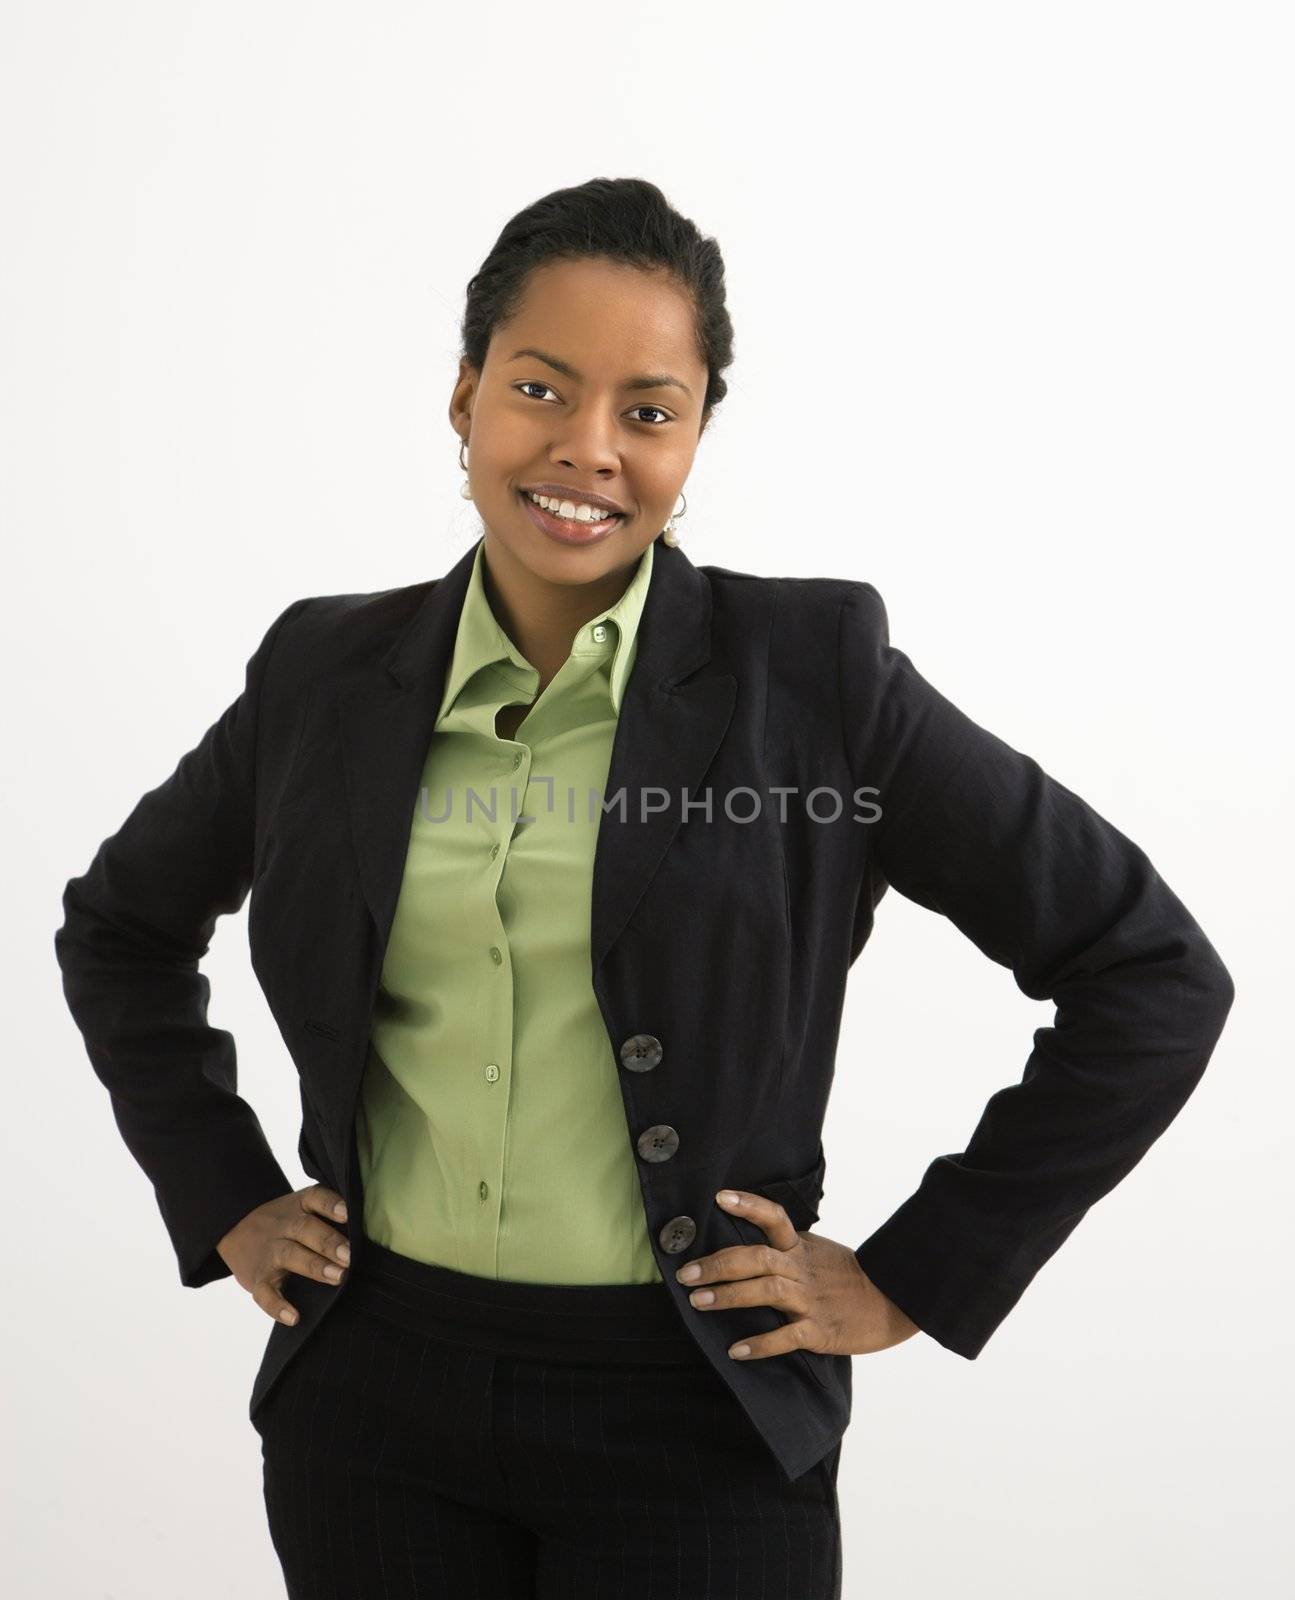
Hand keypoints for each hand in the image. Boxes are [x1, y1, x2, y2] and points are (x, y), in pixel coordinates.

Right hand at [216, 1184, 351, 1325]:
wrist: (233, 1227)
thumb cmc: (284, 1221)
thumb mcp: (300, 1207)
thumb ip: (328, 1215)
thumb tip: (368, 1232)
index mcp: (298, 1206)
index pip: (315, 1198)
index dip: (331, 1205)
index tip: (348, 1213)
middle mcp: (283, 1226)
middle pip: (306, 1230)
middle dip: (329, 1242)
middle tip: (350, 1256)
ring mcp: (269, 1252)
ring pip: (290, 1256)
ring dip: (315, 1267)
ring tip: (339, 1277)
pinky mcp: (257, 1279)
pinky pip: (265, 1294)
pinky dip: (278, 1307)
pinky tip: (295, 1317)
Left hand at [674, 1189, 920, 1361]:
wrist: (894, 1302)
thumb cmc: (848, 1278)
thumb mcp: (817, 1253)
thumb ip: (786, 1249)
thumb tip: (744, 1246)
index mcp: (801, 1247)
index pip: (774, 1217)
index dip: (748, 1205)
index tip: (719, 1198)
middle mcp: (802, 1269)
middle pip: (757, 1257)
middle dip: (718, 1264)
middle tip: (686, 1274)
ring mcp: (811, 1300)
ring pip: (766, 1291)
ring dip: (729, 1296)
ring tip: (698, 1303)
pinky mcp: (820, 1330)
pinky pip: (787, 1336)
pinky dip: (760, 1344)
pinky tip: (736, 1350)